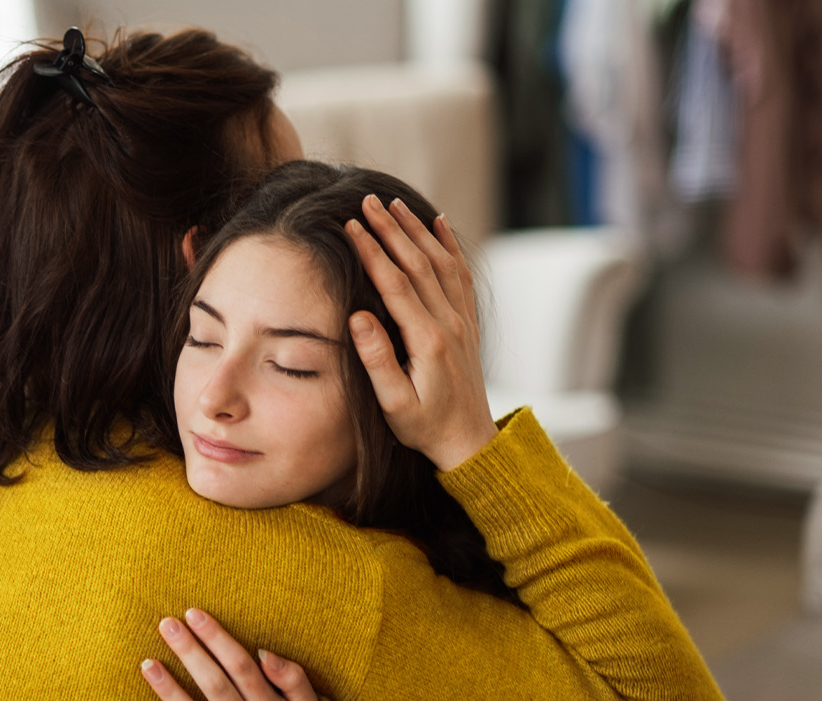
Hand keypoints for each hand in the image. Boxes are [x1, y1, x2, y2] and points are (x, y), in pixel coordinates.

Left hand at [141, 608, 317, 700]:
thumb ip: (294, 681)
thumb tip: (264, 653)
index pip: (242, 667)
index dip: (217, 641)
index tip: (194, 614)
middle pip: (216, 684)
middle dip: (191, 653)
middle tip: (167, 624)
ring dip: (170, 687)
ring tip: (148, 663)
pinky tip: (155, 685)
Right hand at [345, 194, 497, 470]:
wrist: (469, 441)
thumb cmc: (425, 427)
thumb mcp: (394, 404)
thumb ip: (377, 360)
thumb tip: (358, 317)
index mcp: (428, 341)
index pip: (396, 284)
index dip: (373, 252)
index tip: (352, 226)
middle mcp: (449, 323)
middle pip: (418, 264)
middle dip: (391, 229)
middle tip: (367, 201)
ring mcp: (462, 320)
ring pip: (441, 262)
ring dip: (417, 230)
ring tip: (394, 203)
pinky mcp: (467, 322)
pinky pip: (460, 274)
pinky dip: (449, 245)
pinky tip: (438, 223)